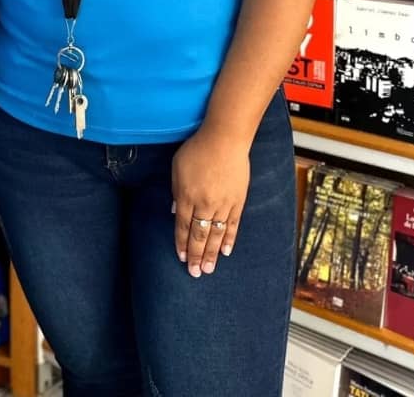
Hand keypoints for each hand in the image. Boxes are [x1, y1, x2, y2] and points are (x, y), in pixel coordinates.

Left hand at [171, 126, 249, 277]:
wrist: (225, 140)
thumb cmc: (197, 149)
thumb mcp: (177, 167)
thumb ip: (176, 191)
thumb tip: (176, 212)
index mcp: (186, 196)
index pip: (183, 227)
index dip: (182, 244)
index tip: (182, 258)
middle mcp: (204, 204)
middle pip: (199, 236)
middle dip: (196, 256)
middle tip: (195, 273)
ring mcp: (223, 205)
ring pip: (216, 235)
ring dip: (211, 254)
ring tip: (209, 270)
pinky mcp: (237, 202)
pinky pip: (232, 226)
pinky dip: (228, 240)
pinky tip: (225, 252)